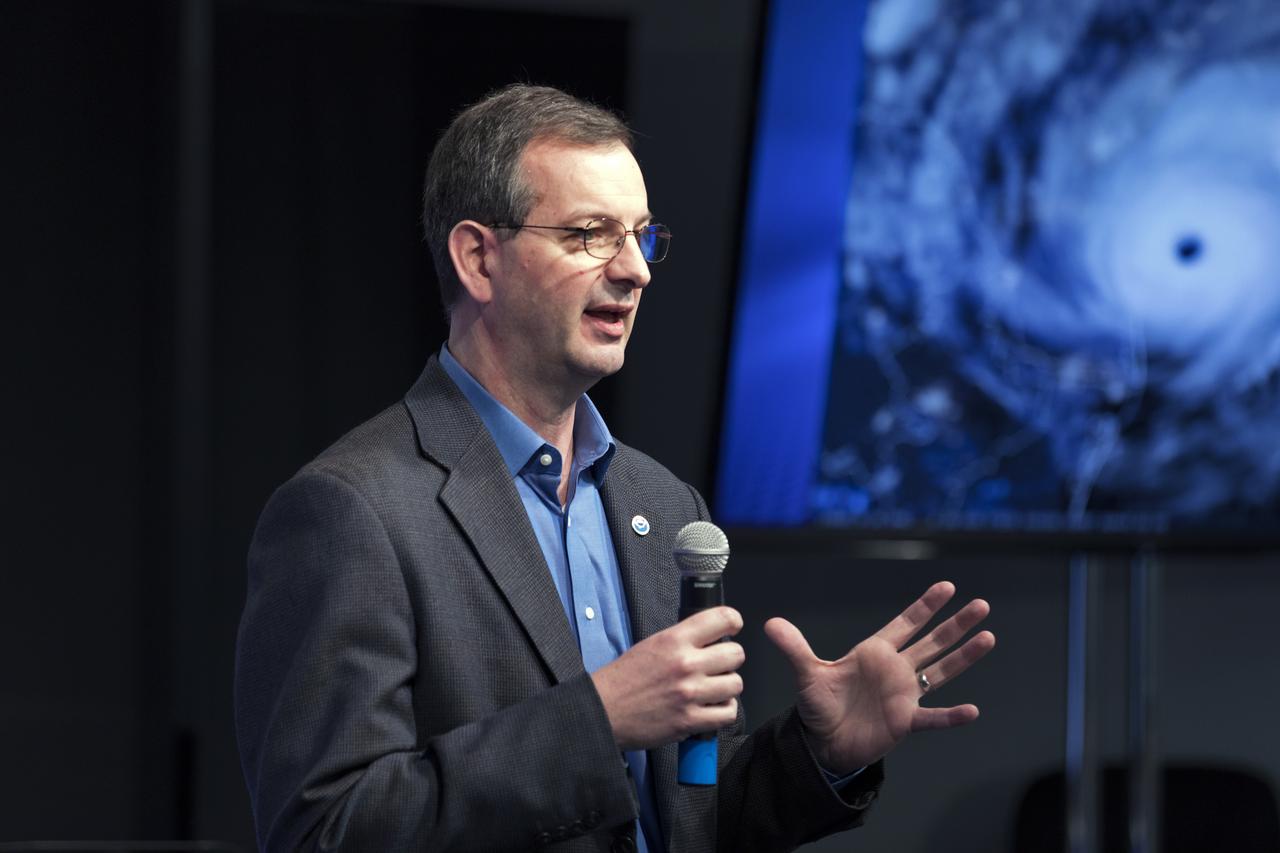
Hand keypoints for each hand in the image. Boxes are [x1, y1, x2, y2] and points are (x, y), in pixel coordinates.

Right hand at [592, 606, 745, 750]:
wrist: (604, 710)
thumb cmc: (624, 678)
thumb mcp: (652, 644)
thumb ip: (683, 639)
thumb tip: (712, 638)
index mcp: (675, 640)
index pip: (723, 619)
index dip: (733, 622)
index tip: (732, 628)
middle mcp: (686, 664)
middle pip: (736, 654)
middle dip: (729, 659)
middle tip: (717, 665)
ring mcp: (690, 694)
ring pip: (736, 684)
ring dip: (727, 687)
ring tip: (713, 689)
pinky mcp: (691, 721)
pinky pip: (728, 713)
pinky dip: (723, 711)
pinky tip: (712, 707)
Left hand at [764, 581, 994, 774]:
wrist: (823, 742)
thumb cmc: (818, 706)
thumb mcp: (807, 674)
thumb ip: (795, 648)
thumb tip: (769, 623)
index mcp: (875, 652)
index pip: (906, 623)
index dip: (926, 606)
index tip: (947, 587)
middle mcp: (895, 670)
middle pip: (932, 641)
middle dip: (956, 623)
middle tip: (982, 605)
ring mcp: (904, 695)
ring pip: (941, 670)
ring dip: (964, 656)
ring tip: (988, 637)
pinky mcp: (904, 721)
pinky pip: (933, 717)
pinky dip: (951, 716)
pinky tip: (972, 710)